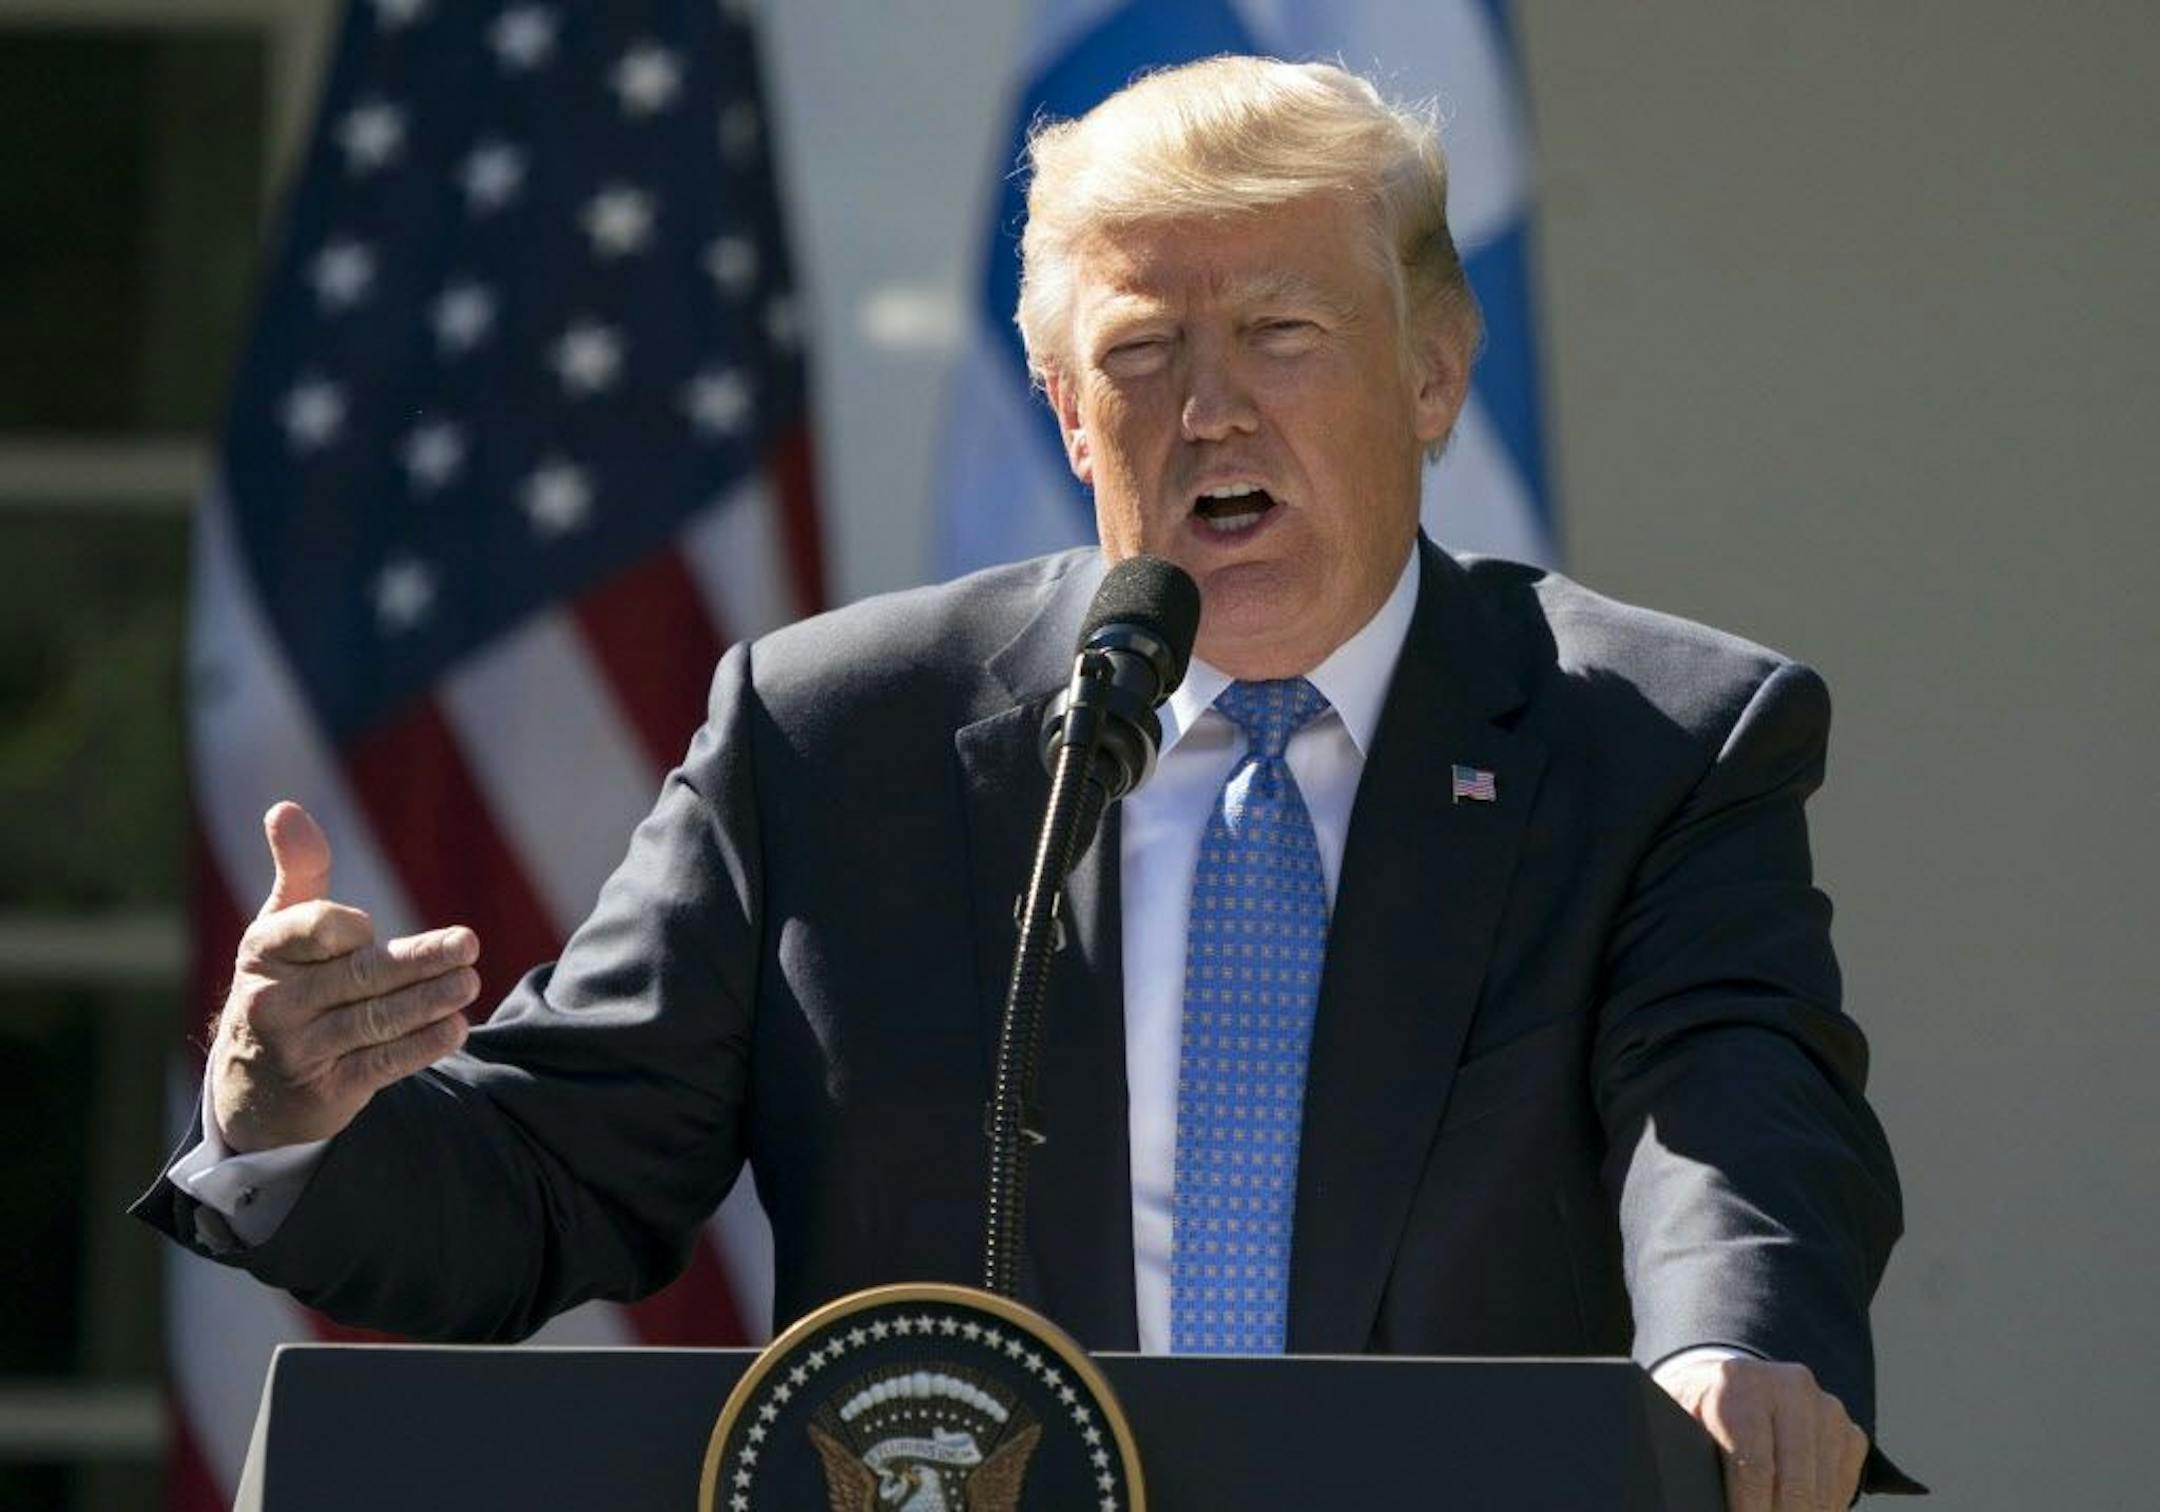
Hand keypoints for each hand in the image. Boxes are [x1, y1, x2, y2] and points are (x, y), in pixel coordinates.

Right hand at [208, 801, 481, 1152]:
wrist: (253, 1090)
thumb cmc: (282, 985)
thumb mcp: (279, 929)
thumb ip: (299, 871)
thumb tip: (285, 807)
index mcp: (263, 953)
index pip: (312, 930)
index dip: (346, 928)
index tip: (370, 927)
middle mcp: (273, 1004)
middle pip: (358, 976)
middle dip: (418, 961)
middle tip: (469, 944)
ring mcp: (298, 1051)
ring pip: (375, 1021)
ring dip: (428, 1001)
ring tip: (470, 982)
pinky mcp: (326, 1092)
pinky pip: (381, 1065)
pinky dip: (421, 1046)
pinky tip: (456, 1028)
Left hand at [1654, 1355, 1868, 1510]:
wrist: (1731, 1382)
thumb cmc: (1697, 1410)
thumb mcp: (1677, 1420)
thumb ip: (1682, 1449)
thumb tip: (1688, 1494)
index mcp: (1739, 1383)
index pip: (1754, 1465)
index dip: (1750, 1509)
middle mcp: (1789, 1388)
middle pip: (1795, 1483)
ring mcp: (1825, 1408)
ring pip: (1823, 1489)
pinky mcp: (1848, 1429)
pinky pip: (1843, 1485)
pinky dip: (1825, 1509)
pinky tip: (1802, 1511)